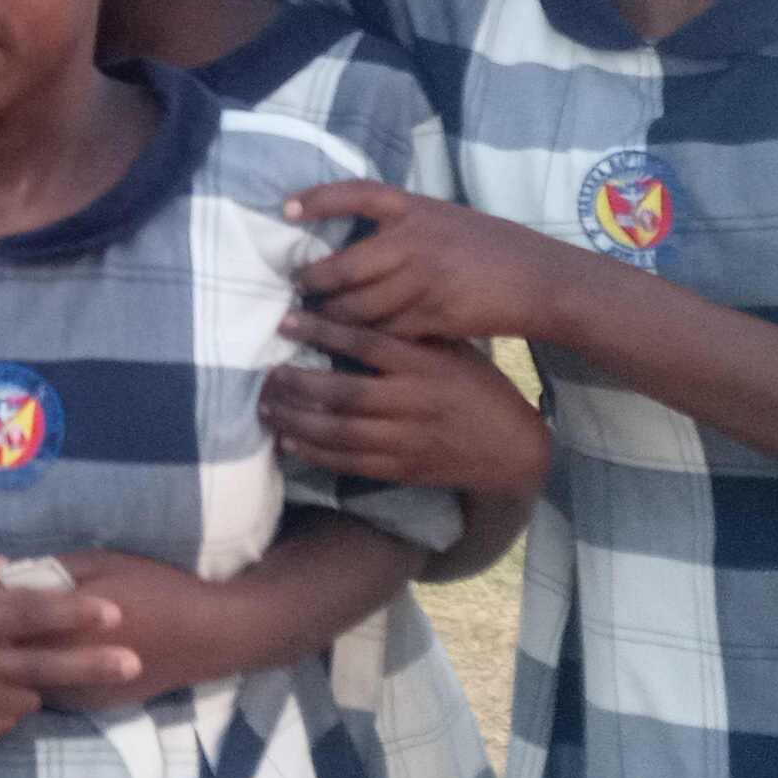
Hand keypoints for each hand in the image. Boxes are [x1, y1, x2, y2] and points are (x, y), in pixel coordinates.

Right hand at [0, 573, 136, 746]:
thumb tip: (32, 577)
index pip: (34, 616)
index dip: (76, 614)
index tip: (114, 613)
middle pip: (45, 666)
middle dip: (94, 665)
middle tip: (134, 662)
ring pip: (26, 697)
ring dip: (34, 680)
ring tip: (13, 663)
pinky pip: (2, 719)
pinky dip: (5, 702)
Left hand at [21, 550, 239, 695]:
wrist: (204, 636)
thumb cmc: (153, 589)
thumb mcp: (99, 563)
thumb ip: (42, 569)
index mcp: (59, 628)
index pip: (0, 622)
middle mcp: (62, 667)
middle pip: (5, 657)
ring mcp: (75, 693)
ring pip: (23, 679)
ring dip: (11, 661)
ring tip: (5, 637)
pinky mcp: (88, 706)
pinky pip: (47, 692)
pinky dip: (36, 675)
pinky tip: (40, 655)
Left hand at [262, 321, 552, 500]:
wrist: (511, 447)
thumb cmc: (476, 388)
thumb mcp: (451, 352)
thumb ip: (408, 335)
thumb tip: (356, 308)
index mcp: (425, 364)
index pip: (366, 343)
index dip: (322, 330)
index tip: (285, 319)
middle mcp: (413, 402)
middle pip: (345, 392)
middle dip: (298, 383)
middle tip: (266, 373)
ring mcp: (407, 440)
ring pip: (341, 431)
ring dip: (297, 420)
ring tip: (266, 407)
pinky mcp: (402, 469)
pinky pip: (350, 462)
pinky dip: (316, 452)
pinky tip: (289, 440)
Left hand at [283, 178, 575, 345]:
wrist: (535, 277)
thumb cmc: (487, 246)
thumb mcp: (441, 219)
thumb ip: (400, 227)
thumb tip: (350, 240)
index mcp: (414, 208)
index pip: (357, 193)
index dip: (318, 199)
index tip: (286, 209)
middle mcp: (413, 241)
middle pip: (343, 266)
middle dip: (313, 284)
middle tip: (296, 293)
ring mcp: (421, 281)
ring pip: (357, 308)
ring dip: (329, 319)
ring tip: (310, 324)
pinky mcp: (432, 317)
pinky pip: (383, 333)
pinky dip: (362, 342)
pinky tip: (346, 348)